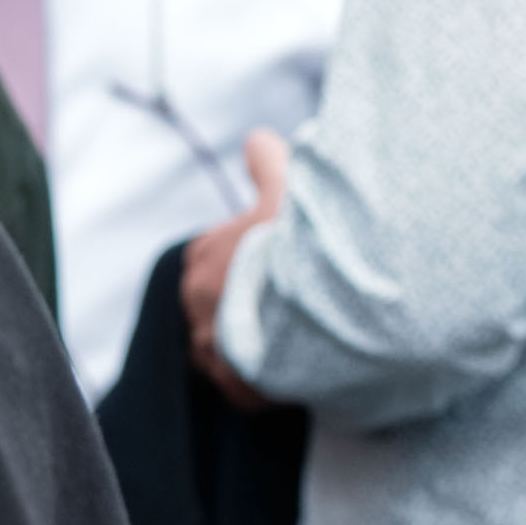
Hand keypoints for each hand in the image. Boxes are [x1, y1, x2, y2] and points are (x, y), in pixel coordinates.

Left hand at [178, 130, 294, 405]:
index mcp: (202, 257)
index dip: (244, 258)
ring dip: (252, 341)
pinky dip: (262, 380)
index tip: (273, 259)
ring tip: (293, 337)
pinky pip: (243, 386)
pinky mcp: (237, 386)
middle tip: (288, 299)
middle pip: (217, 303)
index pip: (210, 256)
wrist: (327, 302)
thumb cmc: (305, 241)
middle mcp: (198, 304)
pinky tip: (290, 371)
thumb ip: (270, 164)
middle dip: (244, 301)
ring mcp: (215, 349)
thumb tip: (257, 138)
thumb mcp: (289, 189)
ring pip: (227, 346)